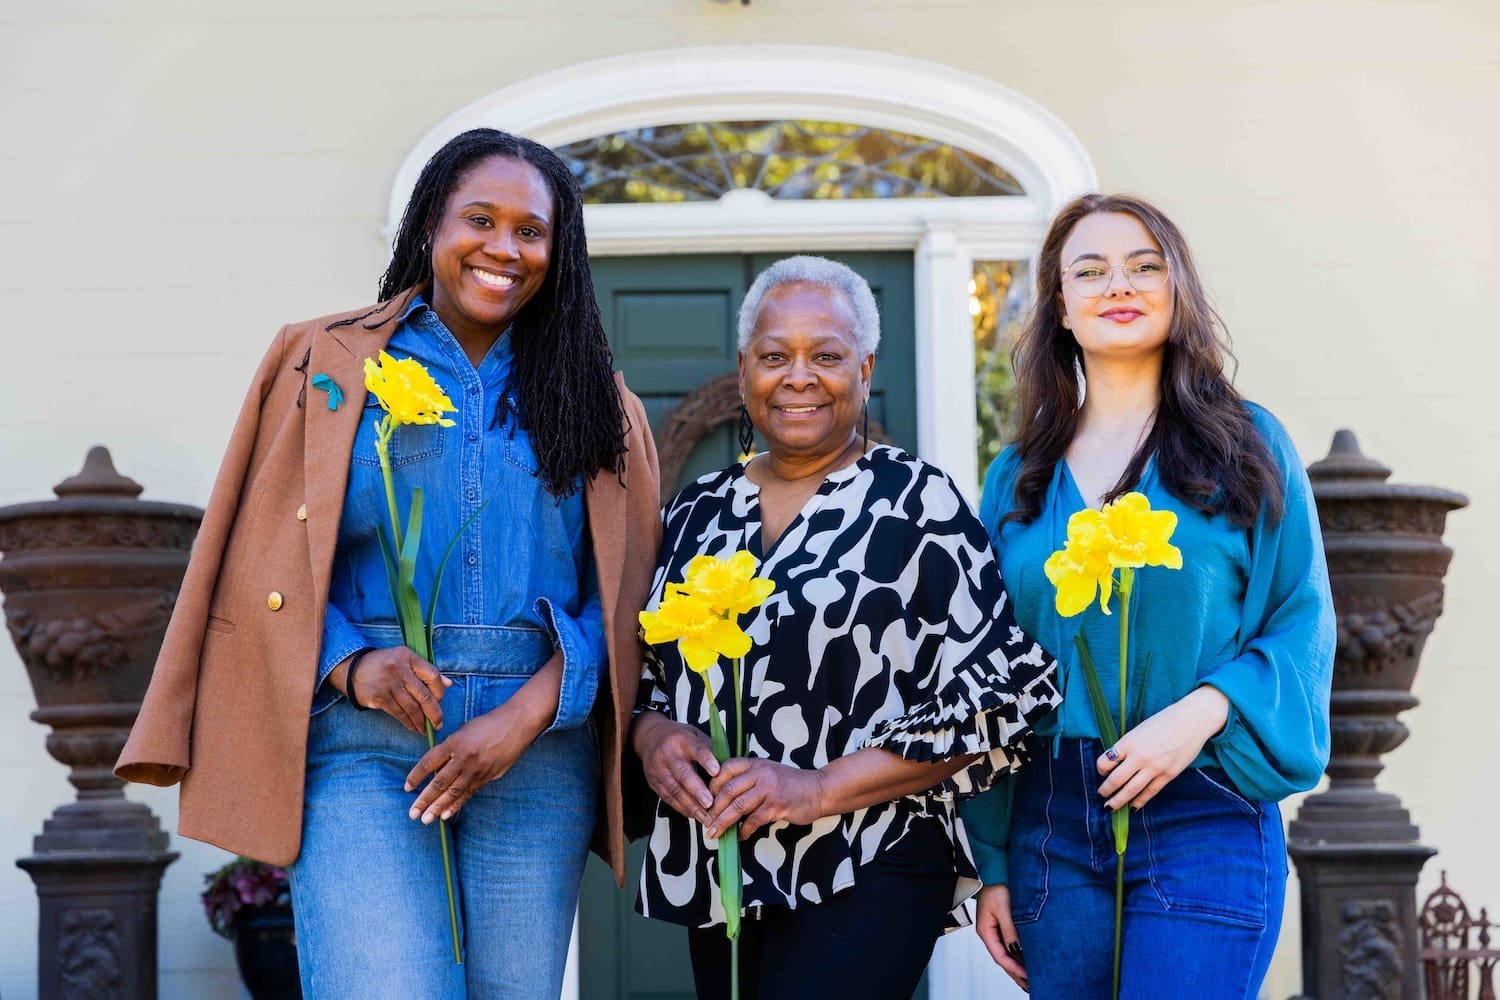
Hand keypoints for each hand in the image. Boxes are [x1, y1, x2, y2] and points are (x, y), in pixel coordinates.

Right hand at [338, 646, 449, 734]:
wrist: (352, 669)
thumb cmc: (385, 665)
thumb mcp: (405, 660)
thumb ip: (426, 671)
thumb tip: (449, 684)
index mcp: (408, 657)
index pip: (432, 675)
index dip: (440, 691)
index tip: (441, 701)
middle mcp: (399, 669)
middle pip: (424, 695)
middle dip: (434, 713)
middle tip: (439, 723)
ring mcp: (388, 684)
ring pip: (411, 708)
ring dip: (421, 721)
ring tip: (426, 729)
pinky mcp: (379, 697)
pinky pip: (399, 713)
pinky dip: (408, 723)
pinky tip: (413, 727)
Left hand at [404, 704, 531, 823]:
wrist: (517, 724)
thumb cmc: (489, 724)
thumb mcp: (464, 731)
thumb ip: (450, 748)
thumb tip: (436, 768)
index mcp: (454, 742)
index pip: (429, 762)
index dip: (416, 776)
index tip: (407, 787)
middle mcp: (464, 758)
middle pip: (439, 782)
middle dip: (424, 799)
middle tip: (413, 814)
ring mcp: (477, 769)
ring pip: (454, 792)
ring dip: (438, 807)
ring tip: (426, 819)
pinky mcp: (489, 776)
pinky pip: (469, 793)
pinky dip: (457, 804)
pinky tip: (446, 814)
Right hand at [632, 712, 719, 825]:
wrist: (650, 737)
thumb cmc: (679, 738)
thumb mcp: (695, 735)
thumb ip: (710, 750)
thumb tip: (728, 768)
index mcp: (682, 740)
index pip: (696, 749)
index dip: (706, 760)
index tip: (716, 771)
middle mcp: (668, 754)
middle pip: (683, 773)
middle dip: (697, 790)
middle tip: (710, 803)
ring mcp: (658, 769)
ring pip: (674, 789)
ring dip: (691, 805)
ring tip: (705, 816)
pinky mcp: (654, 782)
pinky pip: (668, 798)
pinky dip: (682, 808)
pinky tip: (693, 814)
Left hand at [705, 758, 824, 838]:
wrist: (819, 790)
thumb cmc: (791, 785)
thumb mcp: (768, 774)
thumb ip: (748, 781)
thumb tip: (722, 800)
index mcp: (755, 764)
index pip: (724, 769)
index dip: (711, 785)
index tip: (705, 801)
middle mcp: (760, 773)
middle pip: (727, 790)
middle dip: (713, 809)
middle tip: (706, 823)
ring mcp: (769, 789)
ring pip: (737, 806)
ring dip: (723, 822)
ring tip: (714, 833)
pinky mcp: (778, 805)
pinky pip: (754, 820)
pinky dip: (744, 830)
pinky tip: (740, 836)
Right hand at [974, 884, 1027, 990]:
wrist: (995, 869)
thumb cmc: (997, 885)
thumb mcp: (1004, 909)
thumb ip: (1009, 930)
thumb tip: (1016, 950)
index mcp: (986, 930)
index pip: (1000, 956)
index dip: (1014, 968)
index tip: (1027, 977)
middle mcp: (989, 932)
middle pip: (1003, 958)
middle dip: (1015, 972)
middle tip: (1029, 985)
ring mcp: (995, 928)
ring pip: (1006, 952)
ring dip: (1017, 964)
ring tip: (1030, 977)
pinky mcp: (1002, 924)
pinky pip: (1009, 944)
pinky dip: (1017, 954)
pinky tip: (1026, 960)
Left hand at [1096, 685, 1229, 811]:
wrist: (1192, 720)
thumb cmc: (1164, 721)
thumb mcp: (1139, 729)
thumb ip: (1128, 745)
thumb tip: (1116, 761)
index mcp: (1129, 742)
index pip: (1105, 761)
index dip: (1100, 769)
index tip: (1102, 772)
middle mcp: (1139, 756)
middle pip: (1116, 780)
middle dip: (1106, 790)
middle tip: (1101, 795)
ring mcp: (1154, 767)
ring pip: (1131, 790)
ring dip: (1119, 800)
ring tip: (1110, 807)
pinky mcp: (1168, 775)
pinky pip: (1150, 792)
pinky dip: (1140, 801)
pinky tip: (1133, 806)